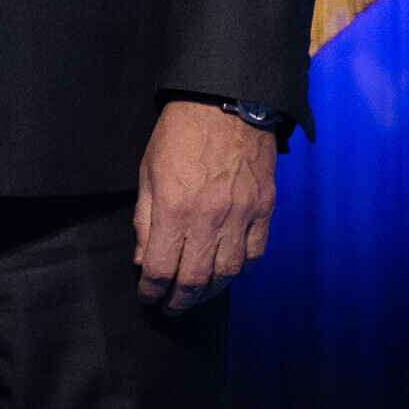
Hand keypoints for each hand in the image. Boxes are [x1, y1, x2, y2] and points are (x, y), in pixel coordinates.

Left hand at [133, 99, 276, 310]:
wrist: (225, 101)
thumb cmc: (180, 133)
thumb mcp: (148, 172)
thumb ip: (145, 219)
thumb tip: (144, 259)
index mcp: (175, 208)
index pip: (161, 268)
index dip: (151, 289)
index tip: (147, 296)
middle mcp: (210, 218)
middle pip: (195, 279)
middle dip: (179, 300)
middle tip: (170, 307)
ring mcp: (241, 215)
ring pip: (227, 273)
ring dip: (209, 291)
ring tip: (196, 295)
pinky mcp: (263, 209)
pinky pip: (254, 253)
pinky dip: (240, 270)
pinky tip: (227, 272)